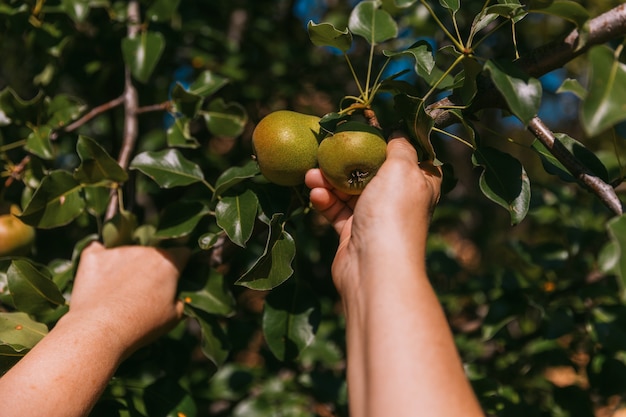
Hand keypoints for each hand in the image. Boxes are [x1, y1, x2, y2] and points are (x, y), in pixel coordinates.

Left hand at [68, 242, 188, 356]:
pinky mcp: (93, 255)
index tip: (174, 277)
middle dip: (150, 267)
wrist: (99, 331)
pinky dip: (100, 260)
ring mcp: (118, 251)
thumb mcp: (174, 317)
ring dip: (126, 265)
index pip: (181, 253)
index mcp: (167, 263)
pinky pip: (97, 250)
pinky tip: (97, 277)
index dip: (179, 265)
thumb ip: (180, 297)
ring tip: (117, 292)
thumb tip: (176, 291)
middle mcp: (144, 250)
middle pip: (152, 253)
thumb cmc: (141, 326)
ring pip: (126, 252)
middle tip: (143, 291)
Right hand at [305, 134, 441, 293]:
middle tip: (325, 148)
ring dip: (328, 180)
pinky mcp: (353, 232)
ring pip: (348, 189)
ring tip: (311, 175)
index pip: (405, 154)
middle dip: (346, 159)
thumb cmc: (393, 213)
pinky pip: (336, 210)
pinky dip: (325, 201)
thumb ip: (400, 147)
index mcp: (419, 183)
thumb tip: (398, 133)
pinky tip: (315, 194)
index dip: (386, 139)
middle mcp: (398, 199)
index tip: (363, 124)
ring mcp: (375, 216)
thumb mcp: (403, 169)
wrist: (374, 267)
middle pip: (371, 169)